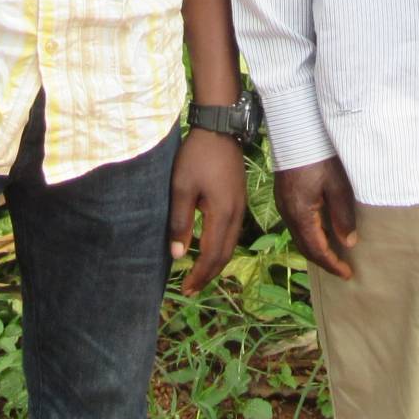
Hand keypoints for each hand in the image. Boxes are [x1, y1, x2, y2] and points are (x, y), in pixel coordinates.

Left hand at [166, 130, 245, 292]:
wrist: (219, 129)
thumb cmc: (197, 156)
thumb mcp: (181, 188)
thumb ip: (180, 222)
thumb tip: (179, 255)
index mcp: (222, 214)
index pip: (212, 255)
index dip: (199, 275)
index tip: (186, 289)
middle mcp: (236, 214)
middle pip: (225, 255)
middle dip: (208, 274)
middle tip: (191, 289)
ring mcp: (240, 206)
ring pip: (231, 245)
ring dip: (216, 262)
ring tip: (200, 274)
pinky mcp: (239, 199)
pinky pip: (233, 232)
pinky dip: (222, 248)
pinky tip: (210, 248)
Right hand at [272, 157, 358, 280]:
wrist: (297, 129)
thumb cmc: (320, 155)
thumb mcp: (338, 186)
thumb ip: (343, 217)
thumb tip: (348, 244)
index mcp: (300, 214)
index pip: (317, 249)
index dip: (332, 264)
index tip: (348, 274)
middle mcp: (288, 213)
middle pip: (305, 246)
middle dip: (324, 260)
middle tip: (342, 269)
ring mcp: (283, 203)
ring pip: (299, 235)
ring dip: (316, 247)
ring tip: (334, 254)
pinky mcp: (284, 194)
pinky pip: (296, 223)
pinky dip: (310, 234)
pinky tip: (322, 231)